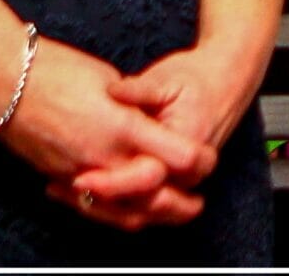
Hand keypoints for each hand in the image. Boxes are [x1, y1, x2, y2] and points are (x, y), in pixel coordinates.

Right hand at [0, 35, 208, 230]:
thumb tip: (146, 120)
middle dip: (178, 204)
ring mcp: (77, 173)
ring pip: (120, 211)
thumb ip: (132, 108)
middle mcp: (102, 158)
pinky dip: (112, 211)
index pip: (173, 157)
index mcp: (122, 127)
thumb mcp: (107, 79)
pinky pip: (90, 207)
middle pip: (152, 196)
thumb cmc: (58, 70)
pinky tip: (124, 208)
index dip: (195, 162)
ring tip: (168, 213)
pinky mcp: (58, 178)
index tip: (206, 161)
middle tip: (195, 205)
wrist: (6, 80)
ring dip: (148, 216)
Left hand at [62, 41, 265, 227]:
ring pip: (137, 212)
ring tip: (63, 189)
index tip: (81, 177)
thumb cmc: (197, 77)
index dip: (112, 183)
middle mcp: (185, 173)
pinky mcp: (168, 183)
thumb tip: (112, 90)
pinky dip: (110, 200)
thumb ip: (140, 89)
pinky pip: (138, 203)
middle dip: (98, 203)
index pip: (146, 179)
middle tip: (62, 188)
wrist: (226, 79)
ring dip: (100, 206)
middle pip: (139, 207)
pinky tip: (80, 186)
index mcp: (187, 147)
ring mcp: (178, 183)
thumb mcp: (168, 78)